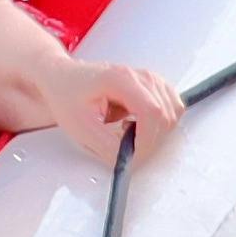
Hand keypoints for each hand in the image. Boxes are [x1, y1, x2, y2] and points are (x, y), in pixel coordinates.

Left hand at [57, 60, 183, 163]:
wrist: (63, 79)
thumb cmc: (68, 96)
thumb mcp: (80, 128)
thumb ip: (107, 147)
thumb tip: (131, 160)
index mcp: (120, 79)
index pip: (152, 112)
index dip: (147, 140)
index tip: (133, 154)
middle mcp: (140, 75)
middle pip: (165, 115)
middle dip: (149, 140)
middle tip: (123, 144)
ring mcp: (150, 79)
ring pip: (172, 114)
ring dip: (153, 131)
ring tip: (125, 129)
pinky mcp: (155, 86)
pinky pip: (171, 110)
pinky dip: (158, 123)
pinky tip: (135, 122)